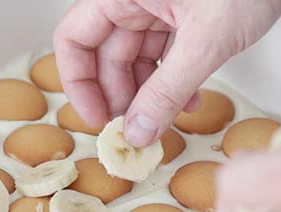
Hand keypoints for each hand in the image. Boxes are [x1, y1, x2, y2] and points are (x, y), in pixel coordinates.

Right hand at [54, 0, 280, 146]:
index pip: (74, 40)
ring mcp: (158, 7)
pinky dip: (173, 82)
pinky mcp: (183, 15)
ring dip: (149, 95)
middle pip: (106, 56)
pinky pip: (165, 55)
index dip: (79, 83)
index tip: (97, 118)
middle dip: (121, 97)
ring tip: (164, 121)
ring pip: (136, 59)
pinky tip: (188, 100)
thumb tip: (139, 130)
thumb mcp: (206, 40)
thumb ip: (168, 90)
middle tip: (133, 130)